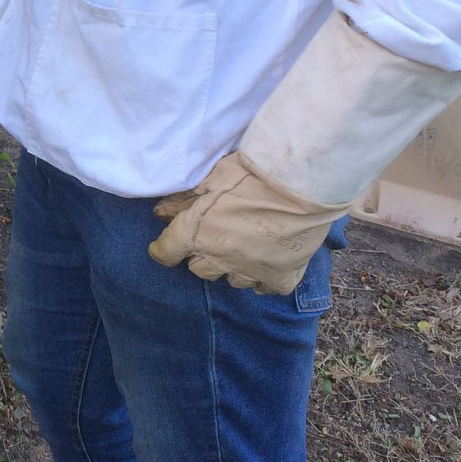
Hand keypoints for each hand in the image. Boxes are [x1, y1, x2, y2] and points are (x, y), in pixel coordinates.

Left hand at [148, 150, 338, 294]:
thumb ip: (184, 200)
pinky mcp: (279, 277)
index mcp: (196, 234)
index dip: (162, 250)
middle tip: (214, 238)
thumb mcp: (211, 178)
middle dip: (201, 255)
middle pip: (199, 269)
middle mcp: (219, 259)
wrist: (301, 182)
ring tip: (243, 248)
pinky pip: (263, 288)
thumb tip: (160, 213)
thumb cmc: (251, 173)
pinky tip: (265, 264)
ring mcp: (250, 271)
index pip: (166, 252)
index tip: (164, 246)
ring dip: (231, 266)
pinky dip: (262, 278)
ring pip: (231, 280)